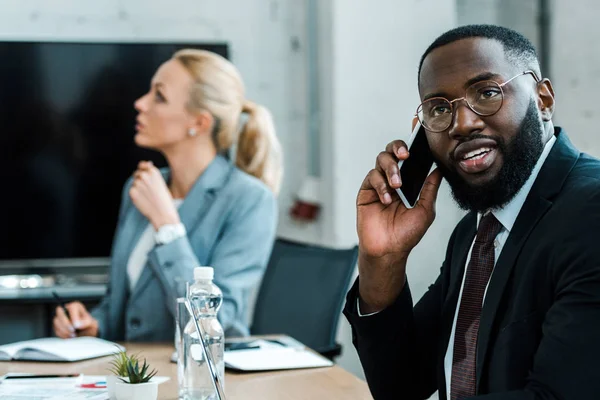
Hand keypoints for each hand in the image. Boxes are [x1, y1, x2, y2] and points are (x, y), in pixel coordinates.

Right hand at [53, 302, 98, 337]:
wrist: (86, 334)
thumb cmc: (88, 326)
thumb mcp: (91, 323)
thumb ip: (85, 322)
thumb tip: (76, 324)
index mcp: (76, 306)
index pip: (71, 307)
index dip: (73, 316)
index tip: (77, 325)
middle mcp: (67, 310)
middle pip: (60, 312)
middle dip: (66, 323)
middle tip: (73, 330)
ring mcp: (60, 317)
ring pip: (56, 321)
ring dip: (64, 330)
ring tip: (73, 334)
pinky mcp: (57, 326)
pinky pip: (56, 329)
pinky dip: (62, 334)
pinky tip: (69, 336)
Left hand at [129, 161, 180, 229]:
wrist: (163, 213)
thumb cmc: (164, 200)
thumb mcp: (161, 183)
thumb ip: (153, 174)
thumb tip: (147, 164)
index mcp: (154, 172)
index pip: (142, 165)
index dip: (142, 168)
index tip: (143, 172)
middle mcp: (145, 176)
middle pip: (137, 174)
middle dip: (140, 180)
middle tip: (147, 190)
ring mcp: (138, 183)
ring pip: (134, 183)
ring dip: (138, 188)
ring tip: (147, 196)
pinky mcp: (132, 192)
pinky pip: (131, 191)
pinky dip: (135, 195)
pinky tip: (143, 200)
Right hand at [356, 128, 442, 311]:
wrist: (389, 251)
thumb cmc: (406, 234)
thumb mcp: (426, 210)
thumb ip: (431, 188)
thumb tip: (439, 169)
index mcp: (409, 181)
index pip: (410, 157)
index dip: (412, 141)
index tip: (416, 127)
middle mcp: (393, 178)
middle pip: (392, 151)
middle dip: (398, 148)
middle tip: (405, 155)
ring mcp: (379, 184)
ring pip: (380, 160)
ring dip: (391, 170)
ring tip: (397, 186)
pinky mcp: (366, 191)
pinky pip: (371, 177)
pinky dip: (380, 185)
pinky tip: (387, 199)